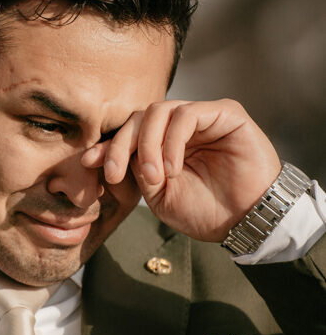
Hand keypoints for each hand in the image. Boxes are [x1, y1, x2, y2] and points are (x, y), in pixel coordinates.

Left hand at [88, 100, 281, 241]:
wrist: (245, 222)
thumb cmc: (206, 212)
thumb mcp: (158, 197)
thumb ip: (135, 173)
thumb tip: (102, 155)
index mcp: (163, 144)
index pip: (129, 133)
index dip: (108, 146)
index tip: (89, 163)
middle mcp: (180, 127)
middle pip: (138, 118)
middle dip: (120, 145)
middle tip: (114, 173)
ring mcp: (202, 117)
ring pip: (159, 112)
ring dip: (147, 145)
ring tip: (156, 177)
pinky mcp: (224, 113)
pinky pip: (187, 114)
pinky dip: (172, 141)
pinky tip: (172, 168)